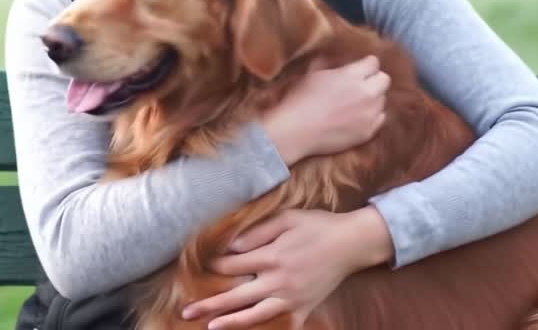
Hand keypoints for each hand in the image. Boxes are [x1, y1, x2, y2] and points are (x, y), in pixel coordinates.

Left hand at [181, 207, 393, 329]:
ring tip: (210, 327)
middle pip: (236, 297)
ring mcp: (292, 299)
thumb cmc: (318, 226)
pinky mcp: (304, 309)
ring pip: (255, 316)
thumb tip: (231, 246)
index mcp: (272, 257)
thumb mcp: (287, 218)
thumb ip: (257, 232)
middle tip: (186, 311)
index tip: (202, 266)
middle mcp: (279, 281)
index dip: (214, 267)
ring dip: (231, 323)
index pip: (232, 267)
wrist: (352, 244)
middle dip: (209, 304)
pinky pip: (281, 324)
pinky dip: (265, 329)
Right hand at [260, 55, 388, 165]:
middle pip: (385, 79)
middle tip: (361, 84)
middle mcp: (366, 93)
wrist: (296, 131)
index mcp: (352, 75)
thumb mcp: (313, 74)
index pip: (373, 62)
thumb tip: (334, 59)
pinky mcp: (368, 131)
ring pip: (382, 100)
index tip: (360, 68)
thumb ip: (330, 64)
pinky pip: (380, 118)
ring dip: (373, 98)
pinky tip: (357, 117)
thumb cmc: (300, 100)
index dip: (366, 64)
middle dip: (374, 79)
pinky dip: (372, 116)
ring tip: (356, 102)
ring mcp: (369, 114)